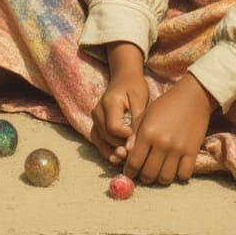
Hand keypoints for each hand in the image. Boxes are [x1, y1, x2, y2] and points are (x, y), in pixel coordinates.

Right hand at [90, 43, 148, 165]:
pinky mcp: (96, 125)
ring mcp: (94, 119)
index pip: (113, 127)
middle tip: (137, 154)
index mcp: (109, 102)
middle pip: (107, 137)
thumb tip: (132, 147)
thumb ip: (136, 123)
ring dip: (115, 152)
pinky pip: (99, 143)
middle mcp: (97, 111)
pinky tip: (120, 157)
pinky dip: (109, 151)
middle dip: (122, 148)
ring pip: (102, 142)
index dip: (126, 138)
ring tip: (129, 158)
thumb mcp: (140, 100)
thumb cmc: (135, 87)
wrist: (124, 78)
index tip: (139, 140)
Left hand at [123, 74, 215, 185]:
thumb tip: (126, 154)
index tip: (130, 173)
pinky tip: (175, 168)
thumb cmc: (166, 105)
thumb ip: (134, 135)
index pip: (134, 163)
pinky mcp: (192, 152)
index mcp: (147, 133)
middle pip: (148, 174)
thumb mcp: (146, 115)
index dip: (129, 171)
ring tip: (159, 172)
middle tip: (144, 174)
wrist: (193, 96)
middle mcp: (162, 143)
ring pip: (165, 179)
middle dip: (144, 178)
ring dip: (160, 179)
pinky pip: (183, 175)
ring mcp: (178, 149)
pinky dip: (178, 175)